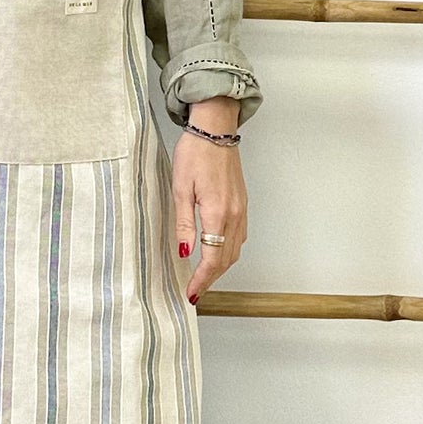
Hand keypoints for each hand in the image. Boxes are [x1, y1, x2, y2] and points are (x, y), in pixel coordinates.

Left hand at [172, 107, 246, 304]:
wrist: (214, 130)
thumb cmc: (194, 153)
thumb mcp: (180, 188)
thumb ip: (184, 223)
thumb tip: (185, 252)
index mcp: (218, 213)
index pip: (212, 258)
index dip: (202, 279)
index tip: (191, 293)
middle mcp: (234, 214)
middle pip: (226, 259)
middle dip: (211, 278)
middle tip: (195, 291)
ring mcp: (241, 208)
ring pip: (235, 249)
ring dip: (221, 266)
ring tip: (204, 277)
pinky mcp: (242, 202)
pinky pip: (239, 235)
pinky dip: (228, 250)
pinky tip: (217, 251)